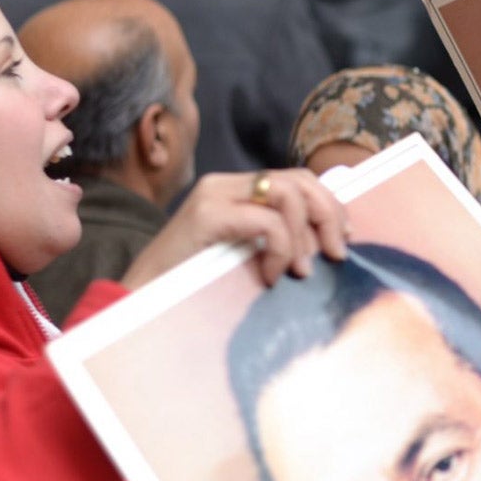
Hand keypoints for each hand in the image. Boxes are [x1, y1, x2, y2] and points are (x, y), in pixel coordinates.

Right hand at [122, 170, 348, 291]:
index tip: (342, 237)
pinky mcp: (206, 215)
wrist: (138, 301)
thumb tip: (326, 242)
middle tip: (335, 254)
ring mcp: (214, 195)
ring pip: (288, 194)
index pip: (297, 179)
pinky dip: (281, 249)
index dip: (328, 204)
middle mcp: (225, 184)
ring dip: (304, 235)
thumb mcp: (243, 255)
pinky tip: (272, 275)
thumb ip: (274, 240)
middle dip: (328, 215)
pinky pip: (267, 221)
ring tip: (302, 270)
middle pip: (299, 180)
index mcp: (235, 190)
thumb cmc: (192, 285)